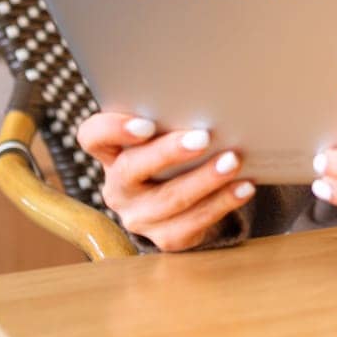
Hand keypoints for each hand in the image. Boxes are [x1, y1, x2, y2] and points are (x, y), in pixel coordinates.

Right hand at [76, 113, 254, 252]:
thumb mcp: (164, 136)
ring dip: (204, 179)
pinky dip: (222, 203)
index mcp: (110, 154)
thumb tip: (210, 98)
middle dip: (168, 153)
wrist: (185, 203)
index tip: (146, 124)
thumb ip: (171, 121)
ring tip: (232, 161)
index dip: (113, 130)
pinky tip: (243, 187)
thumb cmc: (175, 155)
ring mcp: (139, 217)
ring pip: (169, 200)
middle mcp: (118, 188)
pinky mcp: (165, 238)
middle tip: (203, 138)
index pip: (93, 137)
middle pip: (131, 169)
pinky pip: (193, 224)